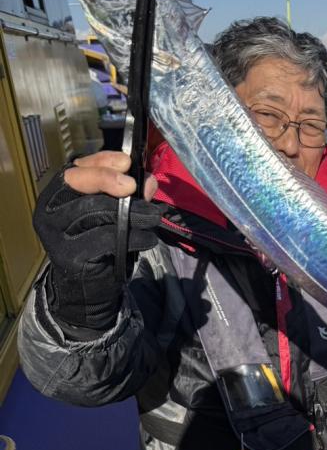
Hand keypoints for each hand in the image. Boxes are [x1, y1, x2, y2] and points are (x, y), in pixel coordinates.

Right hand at [34, 151, 163, 332]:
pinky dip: (133, 237)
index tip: (127, 162)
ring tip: (152, 217)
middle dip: (110, 179)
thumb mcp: (114, 214)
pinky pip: (106, 238)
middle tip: (135, 187)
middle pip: (79, 183)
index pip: (76, 167)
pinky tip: (148, 238)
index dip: (102, 161)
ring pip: (95, 210)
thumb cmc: (100, 246)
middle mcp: (49, 210)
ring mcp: (56, 233)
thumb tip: (149, 181)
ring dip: (131, 211)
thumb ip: (129, 196)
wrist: (88, 288)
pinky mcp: (69, 254)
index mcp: (57, 194)